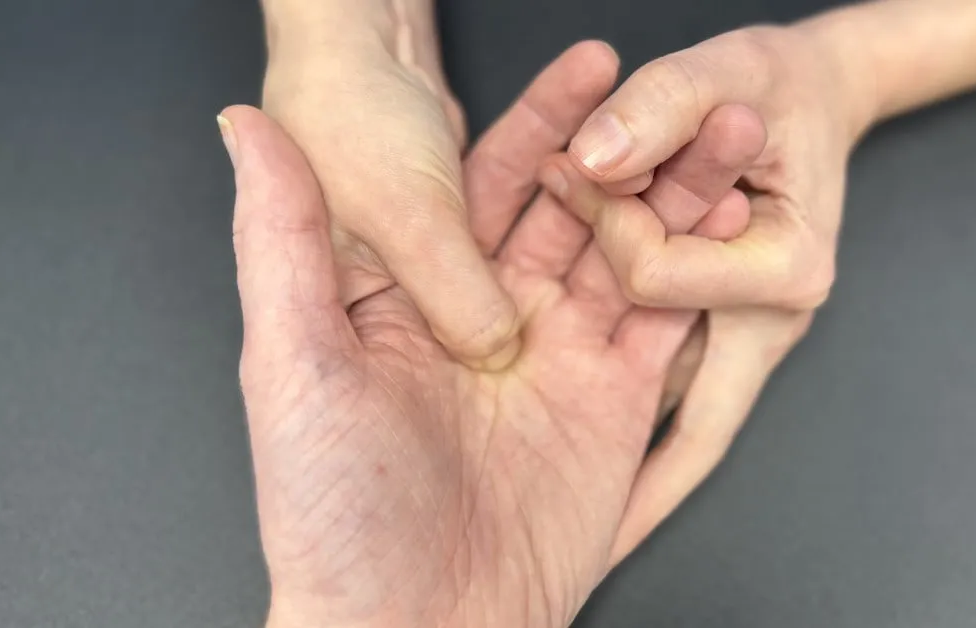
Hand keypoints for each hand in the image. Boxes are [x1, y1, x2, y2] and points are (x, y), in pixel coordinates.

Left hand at [223, 42, 746, 627]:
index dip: (544, 121)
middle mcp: (496, 315)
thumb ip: (281, 238)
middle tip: (691, 89)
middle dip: (635, 149)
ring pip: (630, 254)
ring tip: (729, 134)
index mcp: (421, 294)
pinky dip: (698, 272)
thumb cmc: (334, 511)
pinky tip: (729, 223)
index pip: (488, 184)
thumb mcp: (294, 362)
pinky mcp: (616, 405)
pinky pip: (664, 324)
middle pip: (575, 210)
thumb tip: (246, 127)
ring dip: (679, 196)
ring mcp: (562, 358)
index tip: (593, 64)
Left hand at [538, 19, 879, 561]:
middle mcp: (771, 319)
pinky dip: (636, 436)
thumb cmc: (774, 86)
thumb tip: (591, 157)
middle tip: (565, 503)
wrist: (805, 100)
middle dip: (624, 455)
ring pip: (679, 422)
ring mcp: (748, 336)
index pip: (657, 278)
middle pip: (683, 409)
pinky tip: (596, 483)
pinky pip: (676, 407)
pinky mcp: (722, 337)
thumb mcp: (722, 72)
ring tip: (565, 518)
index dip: (604, 227)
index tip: (573, 170)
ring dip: (626, 454)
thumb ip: (659, 106)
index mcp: (786, 267)